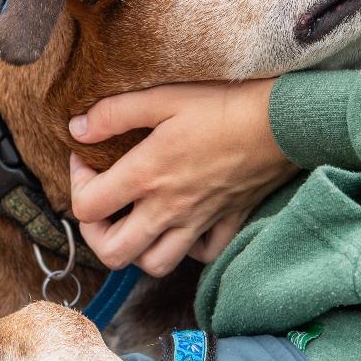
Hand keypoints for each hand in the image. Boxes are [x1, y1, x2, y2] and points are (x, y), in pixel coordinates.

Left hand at [68, 80, 298, 276]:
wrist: (285, 120)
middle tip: (102, 203)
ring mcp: (199, 221)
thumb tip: (77, 129)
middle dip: (96, 233)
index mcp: (147, 175)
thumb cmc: (225, 103)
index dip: (75, 184)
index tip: (86, 159)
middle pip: (114, 253)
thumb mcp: (164, 96)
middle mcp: (169, 209)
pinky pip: (202, 255)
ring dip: (137, 249)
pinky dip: (187, 248)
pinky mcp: (228, 222)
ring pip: (155, 264)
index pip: (86, 207)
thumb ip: (114, 113)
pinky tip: (182, 224)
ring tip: (136, 219)